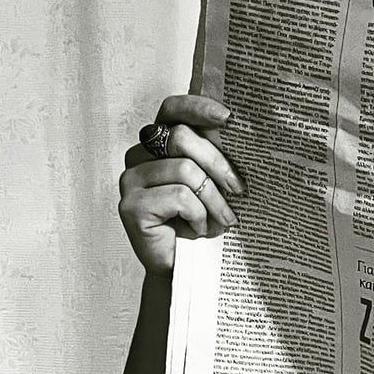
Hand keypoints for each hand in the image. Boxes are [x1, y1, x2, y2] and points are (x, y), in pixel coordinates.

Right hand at [118, 95, 245, 274]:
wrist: (186, 266)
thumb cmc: (202, 220)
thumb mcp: (214, 182)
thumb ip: (217, 154)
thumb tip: (242, 130)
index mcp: (160, 144)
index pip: (172, 109)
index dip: (198, 107)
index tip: (229, 118)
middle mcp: (139, 156)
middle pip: (182, 138)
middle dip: (219, 164)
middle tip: (239, 190)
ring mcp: (131, 180)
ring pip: (185, 170)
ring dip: (213, 200)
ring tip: (222, 220)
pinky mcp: (130, 205)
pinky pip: (179, 197)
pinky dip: (199, 215)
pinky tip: (198, 229)